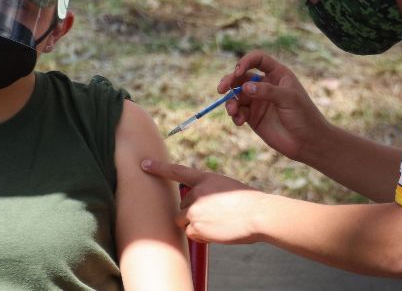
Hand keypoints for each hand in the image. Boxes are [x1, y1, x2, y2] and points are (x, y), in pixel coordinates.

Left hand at [140, 159, 266, 243]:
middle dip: (193, 213)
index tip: (143, 164)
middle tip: (215, 216)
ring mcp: (194, 210)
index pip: (177, 171)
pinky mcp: (196, 227)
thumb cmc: (247, 203)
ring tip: (217, 223)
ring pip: (184, 221)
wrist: (258, 214)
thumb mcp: (225, 189)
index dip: (158, 168)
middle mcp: (196, 193)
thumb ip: (208, 194)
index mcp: (205, 178)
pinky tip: (218, 232)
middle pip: (182, 207)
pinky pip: (191, 234)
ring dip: (195, 225)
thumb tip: (195, 209)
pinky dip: (202, 236)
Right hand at [217, 50, 328, 160]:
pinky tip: (240, 122)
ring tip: (233, 112)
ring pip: (236, 95)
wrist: (308, 142)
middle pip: (241, 76)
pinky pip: (238, 112)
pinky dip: (235, 115)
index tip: (237, 72)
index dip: (245, 62)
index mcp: (277, 74)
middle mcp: (265, 85)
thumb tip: (244, 87)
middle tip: (221, 89)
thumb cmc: (304, 116)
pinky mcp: (253, 117)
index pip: (257, 59)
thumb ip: (267, 91)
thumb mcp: (288, 99)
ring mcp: (258, 101)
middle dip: (229, 81)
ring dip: (230, 102)